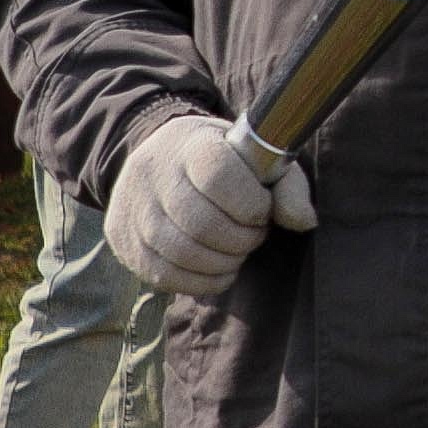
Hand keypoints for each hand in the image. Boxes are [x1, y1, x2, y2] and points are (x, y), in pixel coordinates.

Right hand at [106, 115, 315, 301]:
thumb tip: (304, 221)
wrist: (163, 157)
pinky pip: (164, 275)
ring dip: (222, 263)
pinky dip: (201, 282)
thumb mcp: (256, 157)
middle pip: (200, 222)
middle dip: (240, 240)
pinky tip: (219, 270)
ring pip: (180, 253)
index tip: (262, 210)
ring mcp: (132, 208)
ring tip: (237, 253)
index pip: (218, 176)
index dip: (250, 203)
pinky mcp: (123, 241)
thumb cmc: (223, 160)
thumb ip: (287, 185)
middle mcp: (153, 174)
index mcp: (190, 145)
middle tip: (253, 236)